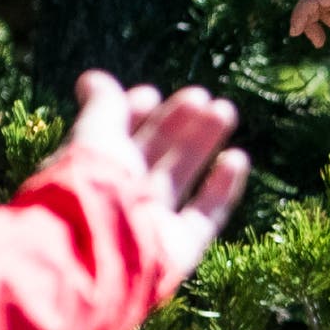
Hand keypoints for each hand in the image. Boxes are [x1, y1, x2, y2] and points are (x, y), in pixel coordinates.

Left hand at [68, 70, 248, 287]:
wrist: (103, 251)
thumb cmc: (92, 189)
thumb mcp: (95, 136)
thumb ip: (102, 108)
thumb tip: (92, 78)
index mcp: (91, 175)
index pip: (115, 139)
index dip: (133, 115)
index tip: (151, 94)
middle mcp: (121, 200)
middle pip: (153, 156)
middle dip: (177, 123)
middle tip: (201, 96)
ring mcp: (151, 225)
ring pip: (181, 177)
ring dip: (203, 143)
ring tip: (225, 110)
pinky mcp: (180, 250)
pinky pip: (206, 216)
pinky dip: (223, 188)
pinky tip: (237, 157)